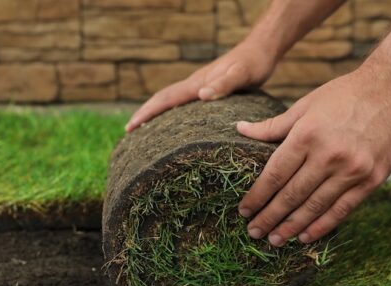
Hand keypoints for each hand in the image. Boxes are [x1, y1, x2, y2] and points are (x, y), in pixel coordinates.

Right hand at [126, 42, 277, 131]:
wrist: (261, 49)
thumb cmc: (254, 63)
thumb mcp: (242, 75)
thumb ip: (224, 85)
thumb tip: (202, 96)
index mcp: (197, 84)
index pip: (165, 99)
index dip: (146, 112)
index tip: (130, 126)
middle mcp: (194, 84)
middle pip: (162, 99)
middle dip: (144, 114)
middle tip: (128, 131)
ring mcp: (199, 86)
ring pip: (170, 100)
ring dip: (154, 112)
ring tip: (143, 129)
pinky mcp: (207, 89)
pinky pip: (182, 102)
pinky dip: (170, 111)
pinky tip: (173, 122)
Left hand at [236, 71, 390, 245]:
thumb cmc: (344, 95)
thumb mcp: (304, 105)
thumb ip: (272, 126)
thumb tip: (240, 129)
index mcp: (307, 135)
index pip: (275, 175)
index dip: (257, 196)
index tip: (244, 211)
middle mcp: (329, 155)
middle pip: (292, 195)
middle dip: (269, 217)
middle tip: (253, 232)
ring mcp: (352, 170)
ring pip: (315, 207)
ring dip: (292, 226)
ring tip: (275, 240)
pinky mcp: (372, 180)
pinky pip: (342, 209)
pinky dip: (322, 225)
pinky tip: (305, 236)